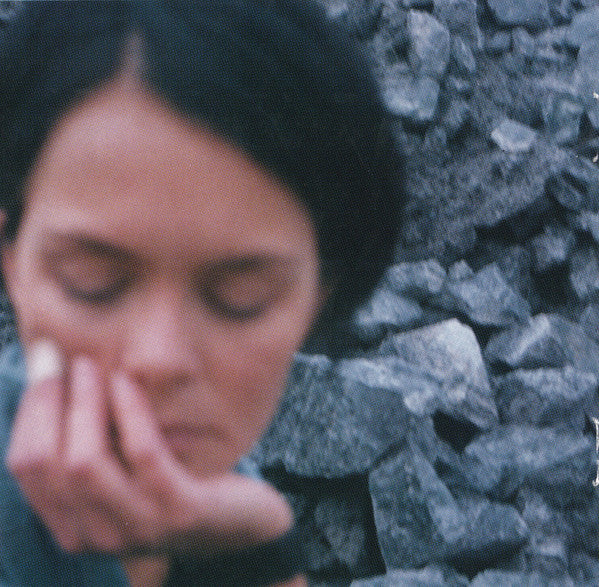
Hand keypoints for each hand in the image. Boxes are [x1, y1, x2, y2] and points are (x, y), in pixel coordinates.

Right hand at [6, 339, 292, 556]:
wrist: (236, 518)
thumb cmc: (170, 480)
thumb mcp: (121, 464)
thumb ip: (88, 438)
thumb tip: (51, 376)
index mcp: (73, 524)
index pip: (27, 468)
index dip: (31, 411)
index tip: (45, 366)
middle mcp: (96, 536)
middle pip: (50, 465)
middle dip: (51, 403)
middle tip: (71, 361)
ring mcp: (137, 527)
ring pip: (87, 463)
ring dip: (85, 404)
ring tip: (91, 366)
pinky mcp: (178, 511)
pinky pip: (142, 453)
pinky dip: (130, 411)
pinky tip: (127, 381)